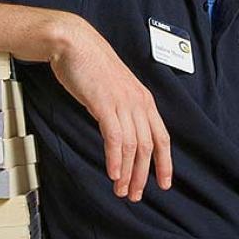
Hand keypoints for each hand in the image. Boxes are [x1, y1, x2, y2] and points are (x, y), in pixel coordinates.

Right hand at [48, 15, 171, 201]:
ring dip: (128, 173)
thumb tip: (122, 133)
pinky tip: (113, 173)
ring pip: (133, 146)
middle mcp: (138, 102)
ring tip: (122, 190)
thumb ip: (122, 110)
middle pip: (148, 147)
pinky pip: (115, 137)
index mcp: (144, 100)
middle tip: (136, 195)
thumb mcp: (114, 90)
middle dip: (144, 175)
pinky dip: (116, 159)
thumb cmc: (90, 65)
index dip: (165, 163)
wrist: (74, 43)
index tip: (164, 184)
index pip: (161, 137)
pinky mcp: (105, 104)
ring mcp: (123, 103)